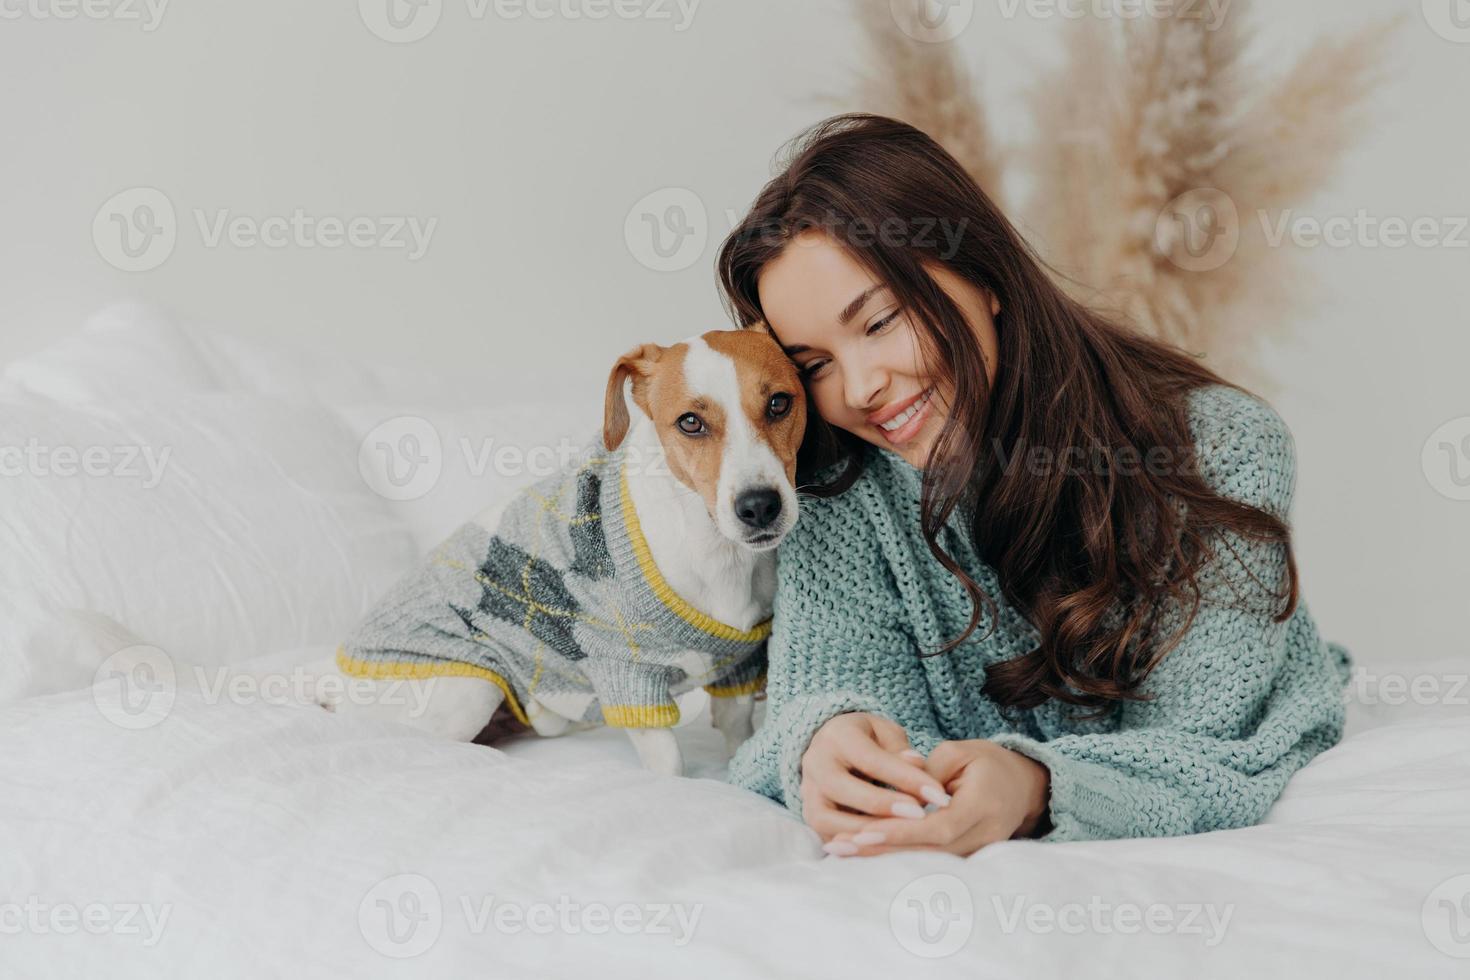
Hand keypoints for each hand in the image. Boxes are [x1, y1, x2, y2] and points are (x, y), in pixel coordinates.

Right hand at [799, 713, 953, 841]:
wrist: (835, 749)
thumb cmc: (869, 740)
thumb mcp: (886, 734)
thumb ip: (900, 750)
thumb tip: (917, 764)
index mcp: (837, 735)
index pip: (870, 759)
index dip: (905, 777)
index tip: (938, 794)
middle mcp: (815, 762)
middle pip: (842, 788)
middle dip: (883, 805)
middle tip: (920, 816)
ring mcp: (808, 792)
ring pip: (828, 818)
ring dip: (866, 829)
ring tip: (903, 836)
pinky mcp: (810, 816)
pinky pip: (827, 836)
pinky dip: (854, 845)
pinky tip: (884, 848)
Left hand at [821, 739, 1050, 857]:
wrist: (1022, 784)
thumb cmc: (987, 762)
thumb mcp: (959, 753)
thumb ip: (925, 773)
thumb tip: (894, 793)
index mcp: (984, 805)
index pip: (939, 826)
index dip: (902, 832)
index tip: (864, 832)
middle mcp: (985, 835)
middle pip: (929, 852)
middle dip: (882, 851)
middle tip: (838, 846)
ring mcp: (980, 851)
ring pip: (927, 862)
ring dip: (883, 858)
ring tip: (840, 851)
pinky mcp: (968, 857)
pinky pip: (929, 862)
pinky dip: (896, 857)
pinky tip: (862, 853)